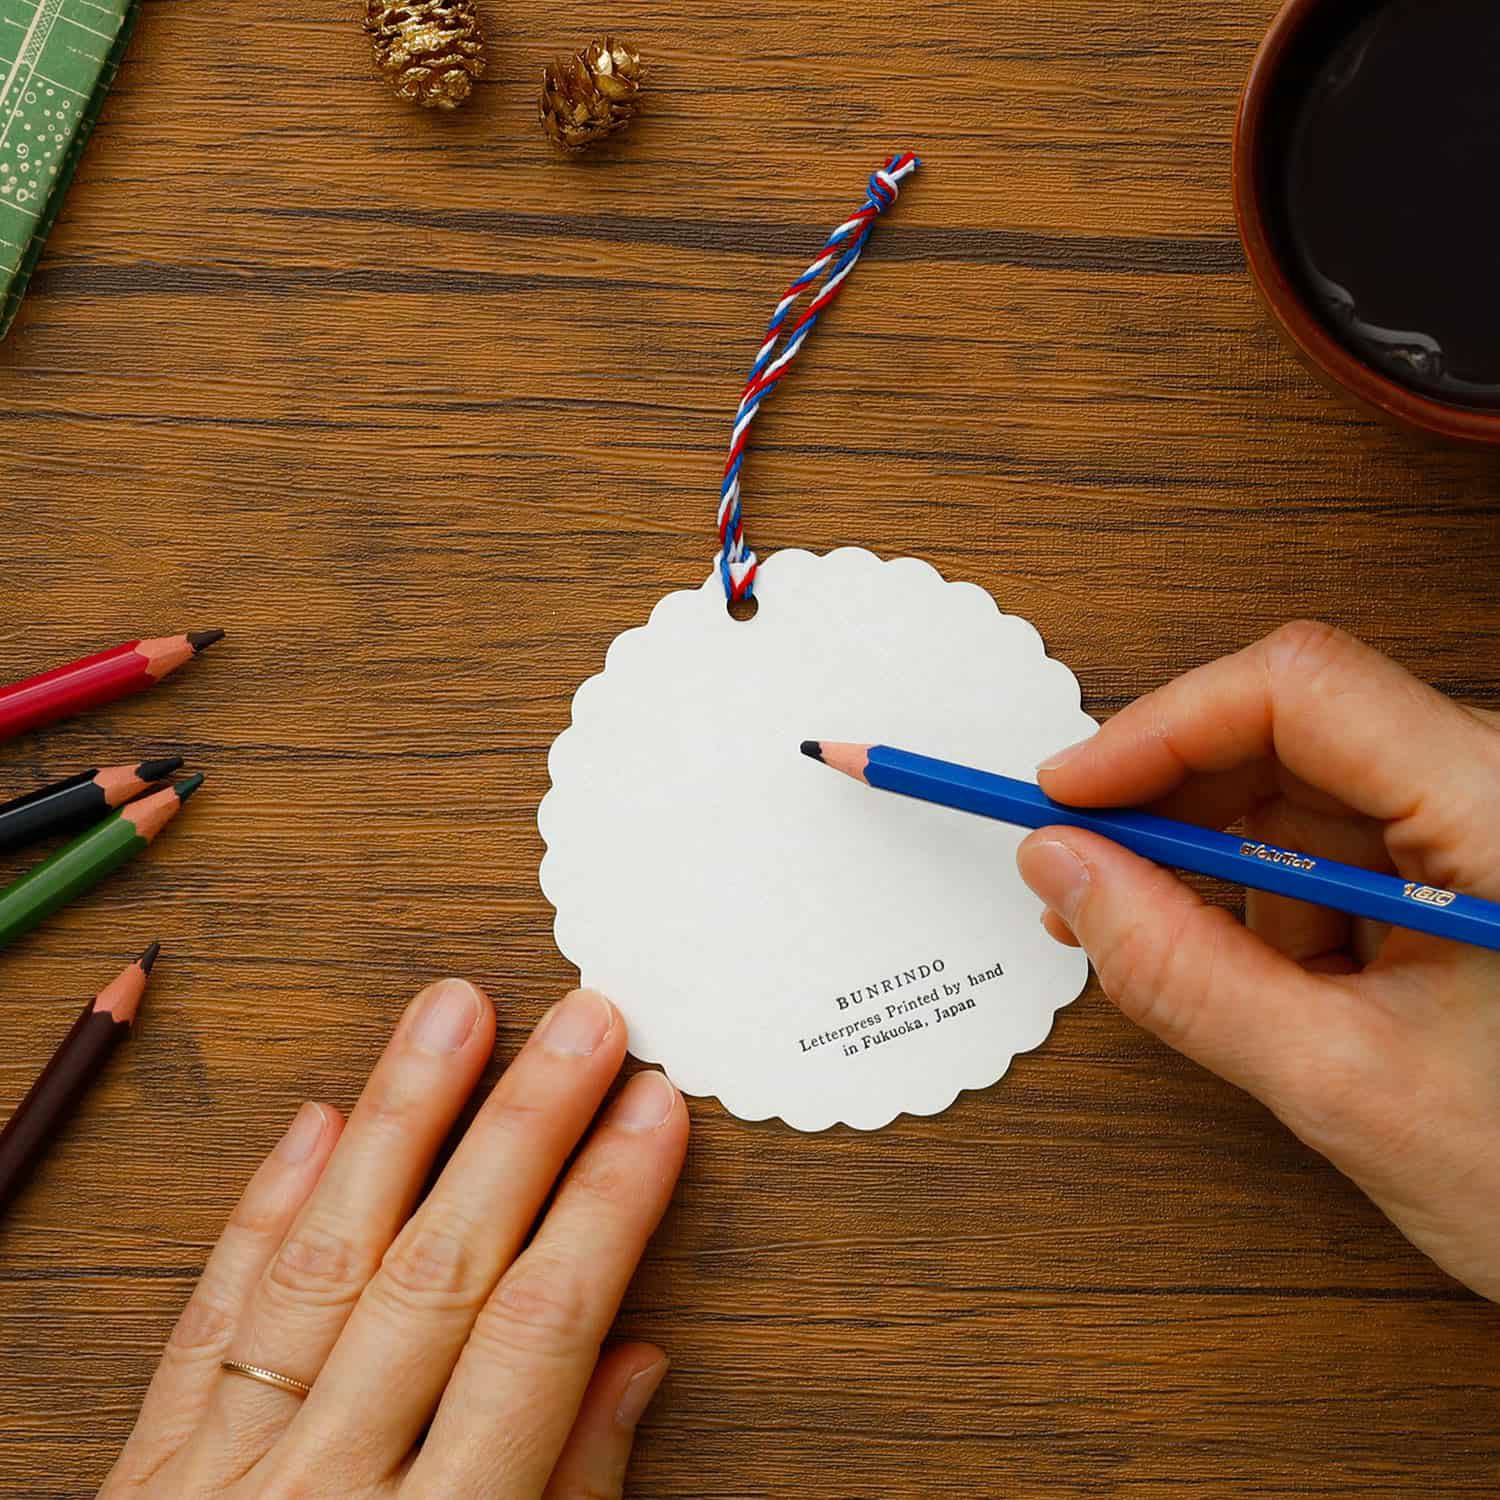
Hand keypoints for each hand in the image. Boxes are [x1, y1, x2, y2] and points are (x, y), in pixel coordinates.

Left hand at [101, 982, 688, 1497]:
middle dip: (524, 1128)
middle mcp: (321, 1491)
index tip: (652, 1110)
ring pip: (326, 1260)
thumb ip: (573, 1498)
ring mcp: (224, 1473)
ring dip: (397, 1121)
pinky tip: (316, 1120)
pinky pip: (212, 1319)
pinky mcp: (151, 1467)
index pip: (541, 1333)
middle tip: (581, 1022)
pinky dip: (263, 1212)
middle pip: (441, 1269)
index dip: (606, 1206)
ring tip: (450, 1013)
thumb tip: (637, 1362)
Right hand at [1017, 621, 1499, 1300]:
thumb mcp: (1344, 1082)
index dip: (1162, 728)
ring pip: (1302, 788)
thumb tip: (1065, 874)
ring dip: (1213, 860)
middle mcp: (1496, 795)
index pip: (1301, 691)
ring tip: (1166, 945)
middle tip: (1083, 865)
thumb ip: (1181, 972)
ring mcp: (1480, 829)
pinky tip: (1246, 968)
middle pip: (1291, 727)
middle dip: (1171, 799)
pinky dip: (1264, 897)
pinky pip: (1332, 842)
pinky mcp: (1462, 868)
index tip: (1071, 793)